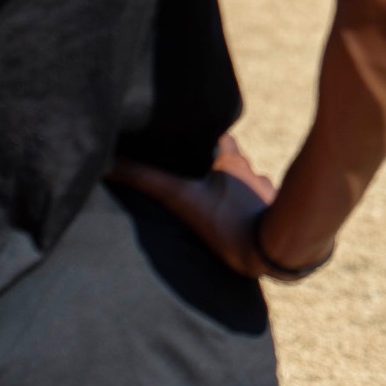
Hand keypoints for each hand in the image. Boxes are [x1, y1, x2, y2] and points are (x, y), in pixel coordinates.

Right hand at [108, 134, 291, 281]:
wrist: (275, 248)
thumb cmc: (229, 221)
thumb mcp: (183, 199)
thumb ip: (148, 181)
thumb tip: (110, 164)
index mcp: (230, 161)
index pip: (216, 137)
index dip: (201, 138)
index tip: (184, 142)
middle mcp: (251, 171)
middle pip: (230, 160)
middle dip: (213, 165)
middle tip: (194, 175)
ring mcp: (265, 192)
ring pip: (245, 183)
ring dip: (231, 188)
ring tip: (213, 200)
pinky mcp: (274, 214)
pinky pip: (258, 205)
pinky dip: (248, 208)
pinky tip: (238, 220)